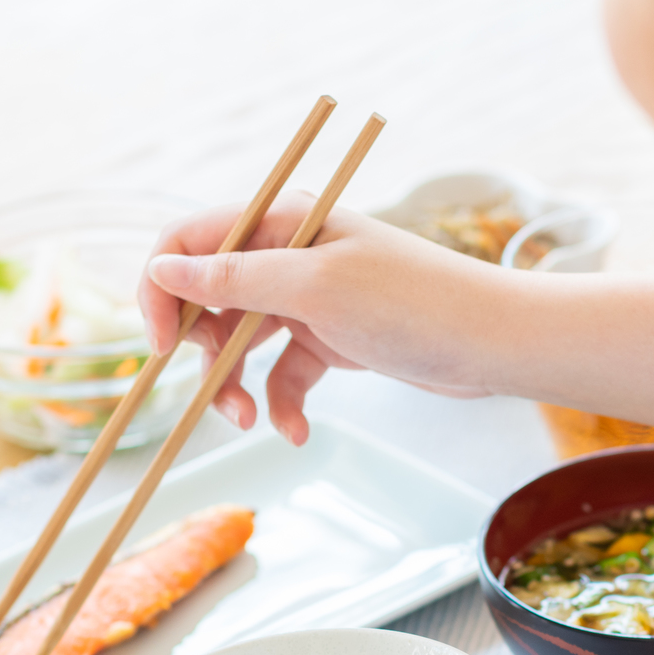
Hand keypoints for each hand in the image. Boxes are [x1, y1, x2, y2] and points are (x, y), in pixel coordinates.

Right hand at [139, 198, 515, 444]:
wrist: (491, 342)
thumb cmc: (412, 301)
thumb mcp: (315, 287)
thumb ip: (235, 278)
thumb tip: (162, 269)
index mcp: (279, 222)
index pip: (188, 243)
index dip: (163, 292)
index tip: (162, 347)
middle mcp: (288, 255)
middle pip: (208, 301)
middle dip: (204, 354)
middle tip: (220, 398)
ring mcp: (308, 299)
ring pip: (241, 343)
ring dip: (236, 387)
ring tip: (251, 422)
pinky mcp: (330, 339)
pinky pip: (283, 373)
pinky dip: (282, 403)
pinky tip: (297, 431)